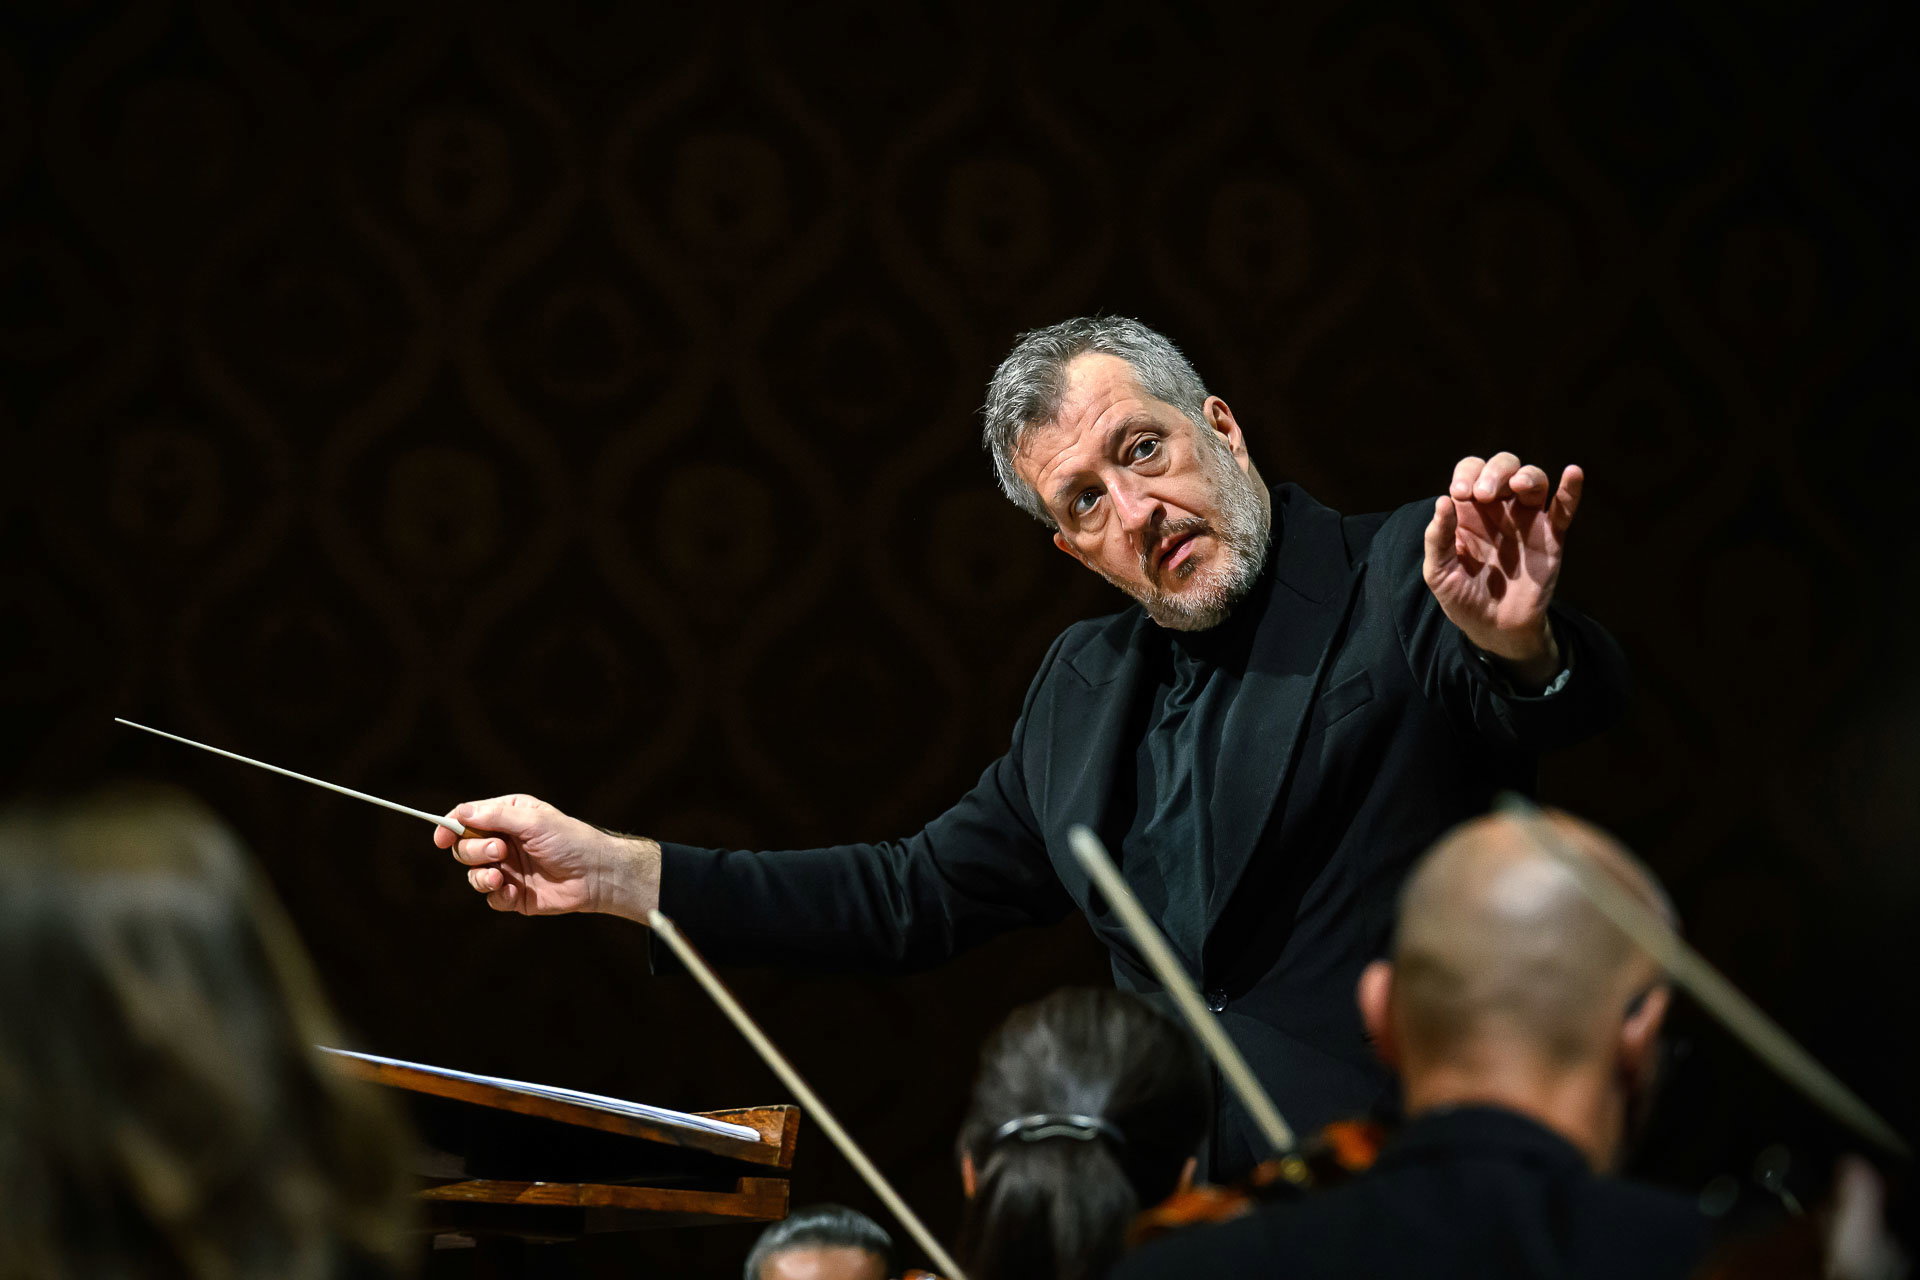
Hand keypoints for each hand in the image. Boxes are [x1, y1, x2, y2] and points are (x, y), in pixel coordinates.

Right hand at [434, 794, 660, 921]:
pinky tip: (516, 892)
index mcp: (507, 816)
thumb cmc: (570, 840)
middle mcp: (503, 841)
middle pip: (464, 847)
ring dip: (482, 876)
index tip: (442, 837)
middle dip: (474, 851)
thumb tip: (461, 814)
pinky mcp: (514, 894)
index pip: (467, 818)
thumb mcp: (534, 821)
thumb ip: (496, 817)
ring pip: (473, 874)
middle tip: (500, 852)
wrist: (597, 875)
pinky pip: (491, 897)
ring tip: (502, 878)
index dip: (449, 826)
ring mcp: (507, 868)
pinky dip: (498, 895)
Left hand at [1423, 453, 1581, 684]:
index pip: (1470, 472)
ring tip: (1517, 485)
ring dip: (1526, 475)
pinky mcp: (1551, 537)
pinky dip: (1571, 489)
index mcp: (1469, 511)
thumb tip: (1443, 501)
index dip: (1467, 474)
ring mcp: (1527, 520)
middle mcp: (1499, 508)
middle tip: (1483, 494)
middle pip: (1503, 467)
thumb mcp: (1438, 572)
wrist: (1494, 629)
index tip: (1462, 494)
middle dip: (1494, 471)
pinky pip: (1564, 508)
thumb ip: (1438, 538)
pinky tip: (1573, 472)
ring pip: (1533, 480)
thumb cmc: (1462, 597)